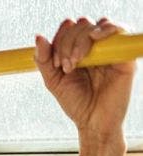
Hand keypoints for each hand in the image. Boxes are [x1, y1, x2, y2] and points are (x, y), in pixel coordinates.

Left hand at [35, 18, 135, 155]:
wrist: (93, 122)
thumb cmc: (76, 103)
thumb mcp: (53, 80)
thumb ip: (44, 60)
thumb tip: (38, 37)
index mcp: (78, 50)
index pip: (69, 28)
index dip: (59, 39)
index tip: (55, 62)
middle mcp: (95, 47)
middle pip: (82, 25)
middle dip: (68, 43)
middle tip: (66, 66)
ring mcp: (110, 50)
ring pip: (97, 25)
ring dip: (81, 40)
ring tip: (76, 61)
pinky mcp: (124, 55)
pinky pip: (120, 30)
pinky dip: (106, 29)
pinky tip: (95, 38)